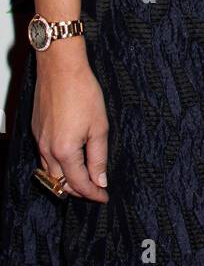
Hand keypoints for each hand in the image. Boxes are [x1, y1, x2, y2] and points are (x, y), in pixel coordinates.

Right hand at [33, 46, 109, 203]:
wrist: (61, 68)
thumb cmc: (82, 91)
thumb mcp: (99, 126)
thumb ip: (99, 157)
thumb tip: (100, 180)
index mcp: (64, 151)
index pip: (79, 183)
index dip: (93, 193)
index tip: (104, 197)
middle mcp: (47, 149)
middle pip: (60, 183)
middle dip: (78, 190)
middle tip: (96, 189)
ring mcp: (39, 140)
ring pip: (49, 172)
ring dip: (66, 179)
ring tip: (84, 178)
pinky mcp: (36, 130)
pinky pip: (44, 157)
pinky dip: (57, 165)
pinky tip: (70, 159)